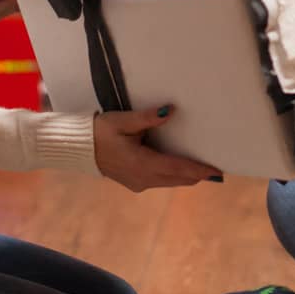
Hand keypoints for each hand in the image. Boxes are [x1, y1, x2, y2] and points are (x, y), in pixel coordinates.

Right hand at [94, 105, 221, 191]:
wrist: (78, 148)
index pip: (177, 169)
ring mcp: (138, 183)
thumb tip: (171, 110)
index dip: (198, 170)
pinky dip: (174, 176)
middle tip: (216, 169)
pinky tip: (181, 167)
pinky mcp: (134, 183)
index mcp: (141, 164)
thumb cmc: (100, 131)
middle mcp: (142, 178)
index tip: (216, 171)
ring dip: (186, 176)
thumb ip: (148, 118)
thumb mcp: (123, 121)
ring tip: (204, 169)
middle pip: (178, 179)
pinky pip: (161, 182)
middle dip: (197, 175)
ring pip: (170, 182)